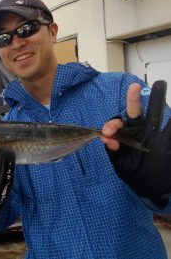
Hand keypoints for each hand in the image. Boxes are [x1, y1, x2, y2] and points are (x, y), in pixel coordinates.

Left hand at [102, 81, 170, 205]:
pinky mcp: (169, 143)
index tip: (109, 132)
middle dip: (134, 99)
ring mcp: (157, 136)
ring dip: (158, 100)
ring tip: (160, 84)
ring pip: (158, 115)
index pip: (119, 123)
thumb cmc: (135, 174)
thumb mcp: (121, 165)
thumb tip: (108, 139)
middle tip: (133, 86)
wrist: (155, 189)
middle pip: (137, 112)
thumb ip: (114, 152)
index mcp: (126, 136)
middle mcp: (141, 131)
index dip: (114, 125)